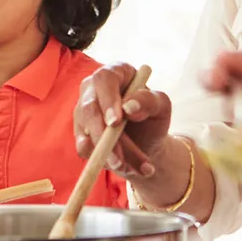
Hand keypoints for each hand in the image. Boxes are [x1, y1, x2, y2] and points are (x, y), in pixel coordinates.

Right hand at [74, 63, 174, 177]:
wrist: (147, 143)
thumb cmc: (153, 117)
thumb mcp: (161, 107)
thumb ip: (149, 101)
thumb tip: (129, 106)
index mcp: (116, 74)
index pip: (104, 79)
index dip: (107, 99)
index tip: (116, 122)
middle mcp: (94, 89)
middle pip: (89, 107)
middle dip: (103, 134)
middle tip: (118, 156)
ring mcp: (84, 111)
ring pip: (87, 132)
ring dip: (109, 153)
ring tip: (135, 167)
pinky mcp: (80, 133)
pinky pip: (84, 148)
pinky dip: (103, 161)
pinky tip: (123, 166)